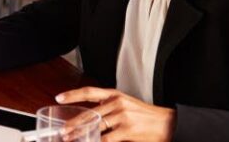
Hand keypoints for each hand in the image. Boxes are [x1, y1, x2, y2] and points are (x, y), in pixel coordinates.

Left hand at [56, 87, 174, 141]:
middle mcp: (117, 103)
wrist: (168, 123)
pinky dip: (96, 141)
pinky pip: (106, 139)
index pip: (89, 92)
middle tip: (62, 130)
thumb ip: (108, 108)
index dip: (72, 94)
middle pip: (89, 113)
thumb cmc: (146, 116)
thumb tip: (89, 117)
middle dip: (73, 123)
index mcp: (115, 95)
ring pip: (95, 126)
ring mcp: (122, 116)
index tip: (59, 98)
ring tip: (71, 139)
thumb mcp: (126, 105)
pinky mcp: (128, 130)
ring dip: (81, 134)